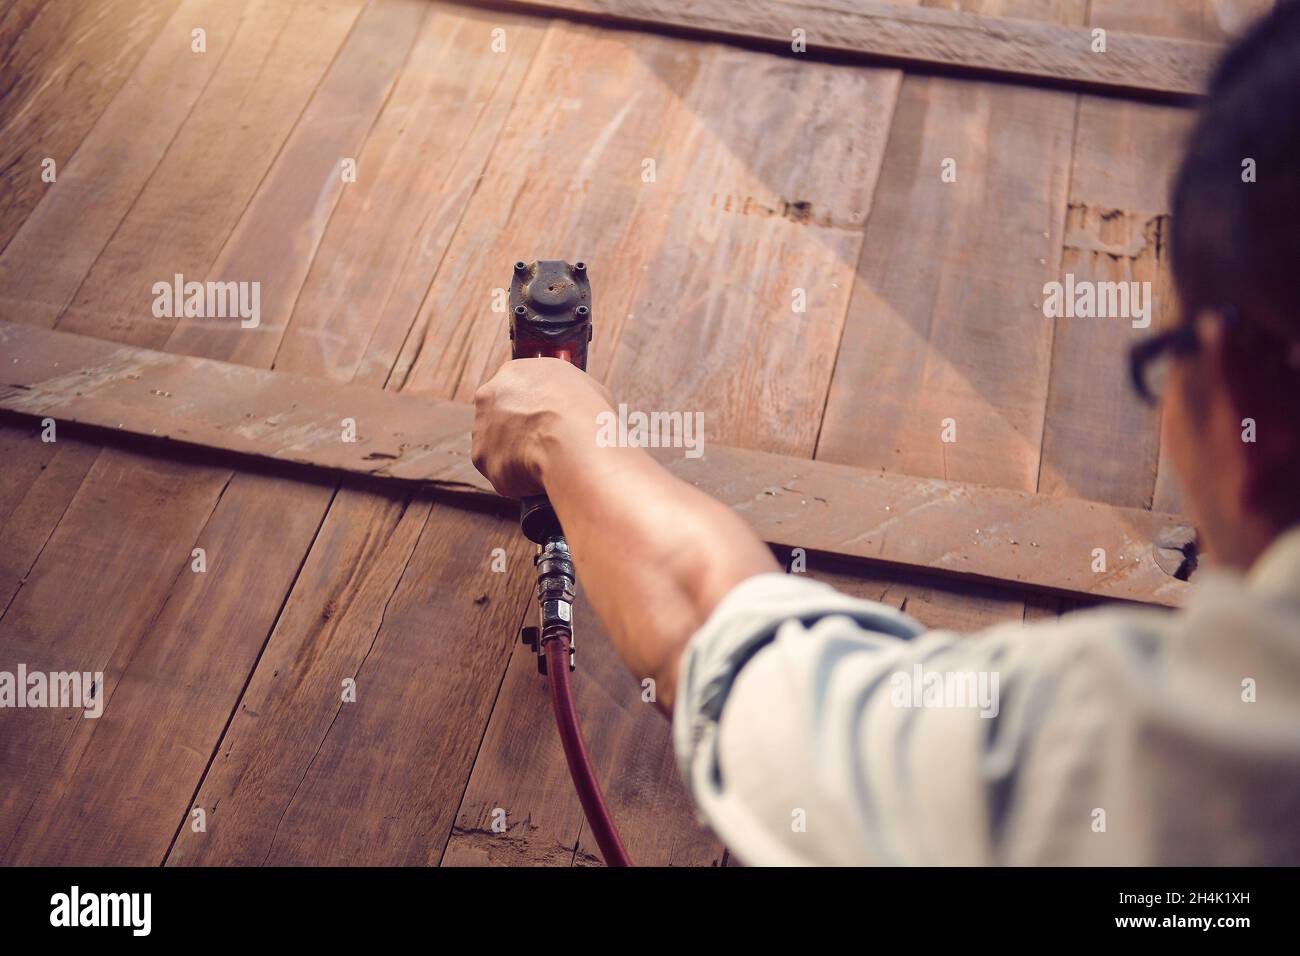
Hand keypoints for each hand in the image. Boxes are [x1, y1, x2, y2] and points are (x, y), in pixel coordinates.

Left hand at [472, 358, 614, 498]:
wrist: (572, 442)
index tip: (546, 422)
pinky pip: (501, 471)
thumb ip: (565, 395)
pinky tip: (538, 477)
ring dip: (515, 456)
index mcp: (514, 372)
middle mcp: (489, 396)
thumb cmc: (586, 414)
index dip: (534, 409)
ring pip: (498, 446)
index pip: (518, 391)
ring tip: (546, 463)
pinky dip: (517, 479)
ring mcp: (482, 428)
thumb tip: (573, 409)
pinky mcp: (482, 458)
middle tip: (544, 445)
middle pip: (500, 417)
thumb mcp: (584, 388)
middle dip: (518, 432)